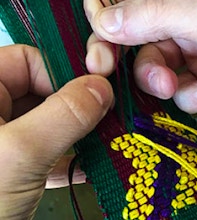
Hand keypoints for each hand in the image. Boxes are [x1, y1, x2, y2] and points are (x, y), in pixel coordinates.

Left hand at [0, 45, 113, 218]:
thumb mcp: (20, 153)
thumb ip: (64, 115)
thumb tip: (103, 88)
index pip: (27, 61)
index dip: (63, 74)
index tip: (95, 96)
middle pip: (42, 93)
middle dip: (76, 109)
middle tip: (104, 122)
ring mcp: (3, 141)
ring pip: (49, 123)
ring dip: (77, 135)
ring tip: (103, 144)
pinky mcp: (11, 166)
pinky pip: (45, 151)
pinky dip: (66, 159)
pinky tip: (86, 168)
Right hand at [85, 0, 196, 135]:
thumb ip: (155, 15)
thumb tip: (105, 20)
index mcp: (184, 0)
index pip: (130, 7)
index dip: (108, 26)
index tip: (99, 51)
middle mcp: (186, 24)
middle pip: (138, 46)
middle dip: (137, 64)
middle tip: (134, 76)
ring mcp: (195, 55)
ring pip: (156, 74)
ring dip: (166, 83)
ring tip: (186, 85)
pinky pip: (181, 94)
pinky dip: (193, 97)